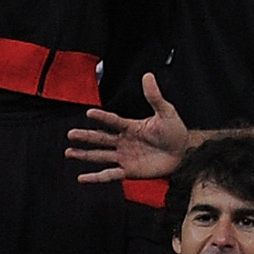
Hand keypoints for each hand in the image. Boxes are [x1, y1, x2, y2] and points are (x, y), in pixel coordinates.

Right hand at [67, 74, 191, 183]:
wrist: (184, 153)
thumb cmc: (175, 131)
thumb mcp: (166, 112)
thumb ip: (154, 96)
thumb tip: (148, 76)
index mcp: (130, 127)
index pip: (113, 121)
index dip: (102, 117)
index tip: (89, 112)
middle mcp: (124, 141)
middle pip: (101, 138)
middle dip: (86, 136)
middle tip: (70, 134)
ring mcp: (124, 156)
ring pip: (100, 155)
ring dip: (84, 155)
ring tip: (69, 152)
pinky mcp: (128, 171)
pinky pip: (109, 174)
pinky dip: (96, 177)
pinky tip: (83, 177)